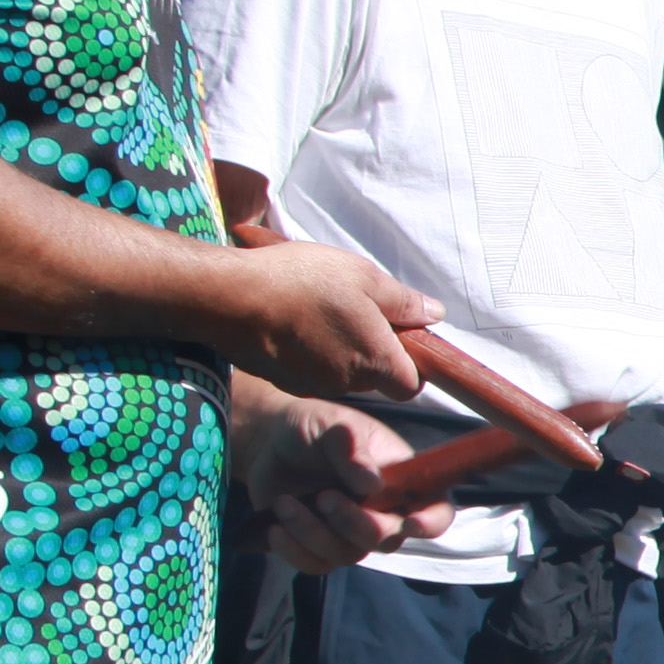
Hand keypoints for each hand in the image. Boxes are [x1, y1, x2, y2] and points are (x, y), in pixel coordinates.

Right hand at [214, 232, 434, 402]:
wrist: (229, 298)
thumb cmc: (301, 281)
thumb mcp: (363, 277)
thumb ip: (404, 302)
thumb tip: (434, 314)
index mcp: (375, 361)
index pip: (410, 385)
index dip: (410, 362)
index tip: (399, 333)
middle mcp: (347, 383)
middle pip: (374, 376)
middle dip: (370, 348)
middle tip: (353, 306)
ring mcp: (313, 386)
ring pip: (341, 372)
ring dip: (337, 345)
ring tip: (317, 306)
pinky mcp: (283, 381)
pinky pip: (309, 369)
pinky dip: (308, 350)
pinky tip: (292, 318)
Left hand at [234, 388, 449, 575]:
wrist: (266, 442)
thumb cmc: (311, 426)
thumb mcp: (332, 423)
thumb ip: (351, 447)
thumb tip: (372, 483)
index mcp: (401, 478)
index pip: (436, 510)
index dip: (430, 522)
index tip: (409, 522)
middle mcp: (384, 511)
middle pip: (388, 540)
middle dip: (356, 523)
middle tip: (324, 497)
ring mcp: (351, 534)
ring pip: (349, 555)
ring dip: (315, 532)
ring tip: (284, 503)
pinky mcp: (320, 547)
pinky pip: (317, 565)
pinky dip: (295, 550)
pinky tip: (275, 526)